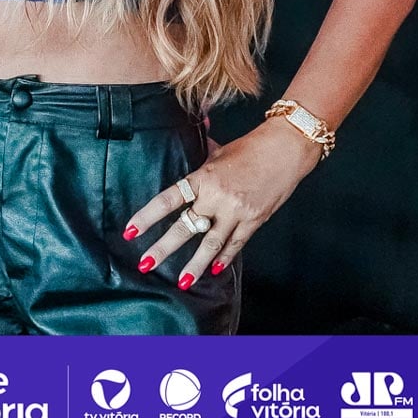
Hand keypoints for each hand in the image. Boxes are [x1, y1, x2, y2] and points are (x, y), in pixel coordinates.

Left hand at [122, 119, 319, 290]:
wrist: (286, 149)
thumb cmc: (251, 147)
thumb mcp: (219, 151)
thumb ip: (202, 156)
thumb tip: (192, 136)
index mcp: (203, 178)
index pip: (168, 200)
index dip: (147, 216)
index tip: (131, 231)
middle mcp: (217, 197)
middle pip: (185, 227)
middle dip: (163, 248)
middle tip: (145, 265)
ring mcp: (236, 212)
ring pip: (211, 244)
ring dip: (195, 265)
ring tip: (181, 282)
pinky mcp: (254, 220)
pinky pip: (236, 244)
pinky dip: (224, 258)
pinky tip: (214, 269)